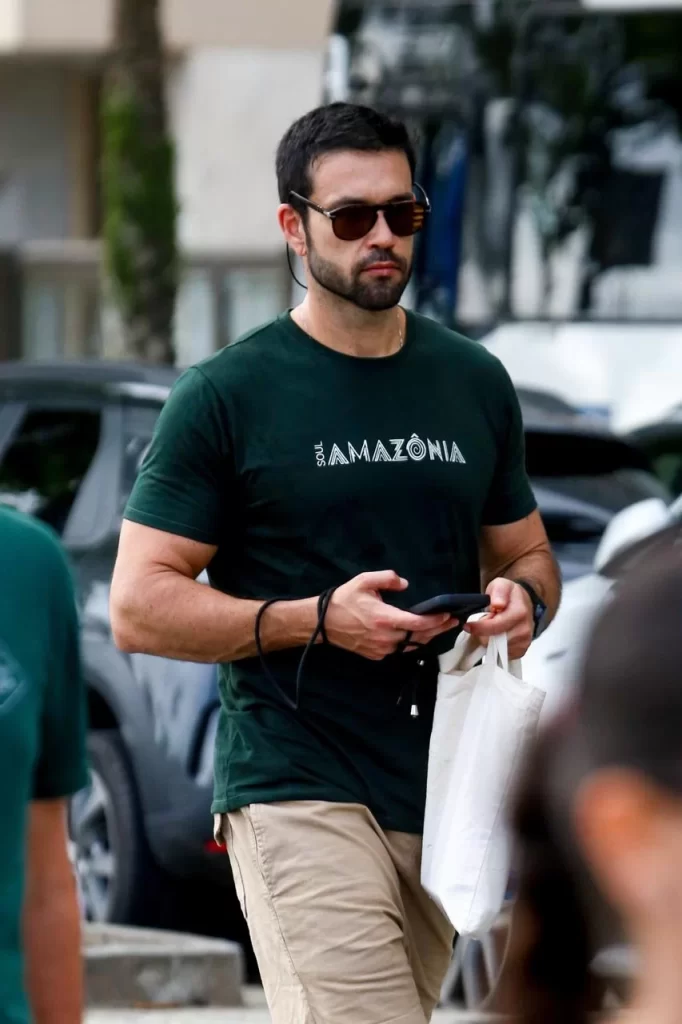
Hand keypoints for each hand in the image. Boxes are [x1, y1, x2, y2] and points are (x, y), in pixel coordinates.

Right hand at [325, 571, 456, 661]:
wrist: (323, 623)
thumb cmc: (344, 600)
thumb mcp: (363, 581)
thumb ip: (387, 579)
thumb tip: (405, 584)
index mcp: (384, 618)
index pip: (417, 624)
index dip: (435, 621)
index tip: (448, 615)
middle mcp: (385, 637)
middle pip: (419, 637)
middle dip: (438, 629)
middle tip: (453, 622)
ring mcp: (381, 649)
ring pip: (410, 645)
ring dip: (426, 637)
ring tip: (440, 628)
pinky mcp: (376, 655)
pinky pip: (399, 649)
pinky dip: (411, 642)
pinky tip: (418, 635)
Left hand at [464, 578, 533, 660]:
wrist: (524, 604)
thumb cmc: (509, 594)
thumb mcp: (501, 584)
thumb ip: (498, 592)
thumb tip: (497, 604)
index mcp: (519, 613)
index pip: (494, 627)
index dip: (478, 627)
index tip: (467, 625)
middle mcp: (524, 630)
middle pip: (492, 641)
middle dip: (483, 632)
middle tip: (484, 622)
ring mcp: (524, 643)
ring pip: (494, 649)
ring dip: (488, 639)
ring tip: (492, 628)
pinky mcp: (521, 651)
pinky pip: (500, 655)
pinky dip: (495, 647)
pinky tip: (497, 636)